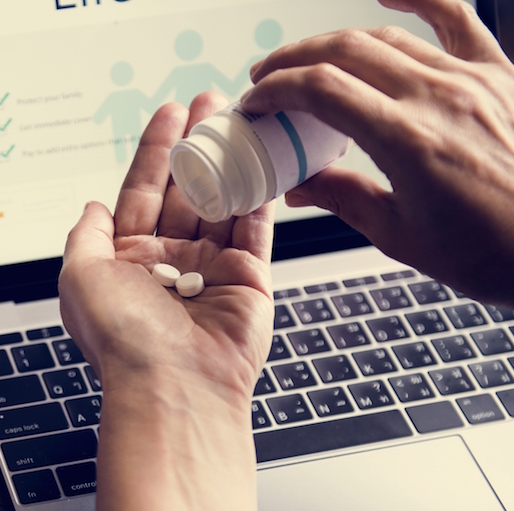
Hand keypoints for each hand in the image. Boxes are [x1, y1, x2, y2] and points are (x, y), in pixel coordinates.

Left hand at [58, 95, 274, 510]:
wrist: (172, 387)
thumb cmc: (121, 339)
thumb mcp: (79, 276)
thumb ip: (85, 235)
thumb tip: (91, 206)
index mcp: (126, 261)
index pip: (142, 192)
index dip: (156, 151)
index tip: (169, 113)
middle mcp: (168, 263)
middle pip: (186, 190)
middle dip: (197, 145)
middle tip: (210, 103)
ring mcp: (209, 271)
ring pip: (222, 202)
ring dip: (230, 159)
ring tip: (238, 118)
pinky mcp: (248, 280)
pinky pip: (255, 228)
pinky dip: (259, 193)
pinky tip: (260, 158)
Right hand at [243, 0, 513, 305]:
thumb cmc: (495, 251)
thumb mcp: (402, 236)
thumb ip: (344, 199)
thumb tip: (300, 186)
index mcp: (408, 141)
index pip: (320, 90)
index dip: (276, 90)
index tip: (256, 103)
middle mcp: (439, 97)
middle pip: (344, 51)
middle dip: (293, 60)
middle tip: (267, 79)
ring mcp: (472, 79)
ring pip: (387, 35)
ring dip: (335, 42)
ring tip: (308, 59)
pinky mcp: (500, 75)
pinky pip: (457, 17)